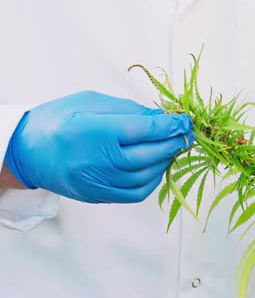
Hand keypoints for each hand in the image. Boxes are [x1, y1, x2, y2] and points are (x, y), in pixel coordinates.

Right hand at [4, 91, 194, 202]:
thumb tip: (161, 118)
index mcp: (97, 131)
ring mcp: (99, 182)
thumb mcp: (90, 102)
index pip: (147, 130)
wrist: (25, 151)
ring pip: (148, 176)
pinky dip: (152, 180)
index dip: (173, 126)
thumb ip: (128, 110)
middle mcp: (99, 160)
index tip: (186, 121)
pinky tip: (156, 166)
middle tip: (186, 134)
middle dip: (174, 143)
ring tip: (171, 148)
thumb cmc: (56, 121)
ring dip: (165, 161)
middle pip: (151, 154)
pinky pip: (136, 193)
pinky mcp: (99, 196)